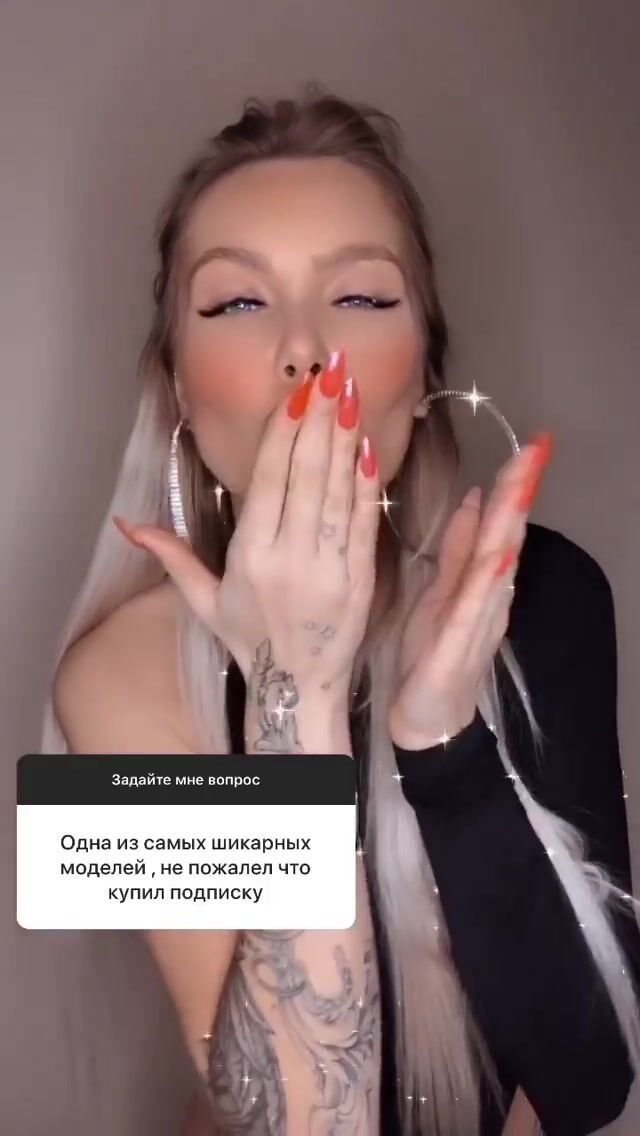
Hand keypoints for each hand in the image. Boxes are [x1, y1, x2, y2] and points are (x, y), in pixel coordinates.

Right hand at [113, 357, 380, 703]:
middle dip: (319, 418)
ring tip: (350, 391)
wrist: (297, 689)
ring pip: (338, 490)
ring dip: (346, 437)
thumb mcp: (204, 600)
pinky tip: (368, 445)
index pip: (269, 481)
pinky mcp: (361, 578)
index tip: (296, 392)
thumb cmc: (249, 639)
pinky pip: (363, 521)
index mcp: (250, 558)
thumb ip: (171, 556)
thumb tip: (125, 524)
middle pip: (306, 475)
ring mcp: (330, 568)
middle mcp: (290, 558)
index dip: (284, 432)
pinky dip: (367, 482)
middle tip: (330, 370)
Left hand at [388, 432, 551, 748]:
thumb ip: (458, 549)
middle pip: (508, 537)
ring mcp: (478, 622)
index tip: (530, 442)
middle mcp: (489, 597)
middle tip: (536, 450)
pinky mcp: (459, 649)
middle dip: (520, 493)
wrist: (428, 721)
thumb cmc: (430, 654)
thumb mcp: (440, 591)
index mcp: (480, 579)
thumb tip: (474, 498)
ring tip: (519, 489)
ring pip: (498, 568)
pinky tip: (497, 558)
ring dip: (510, 528)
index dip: (514, 483)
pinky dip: (487, 584)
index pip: (501, 523)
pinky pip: (475, 611)